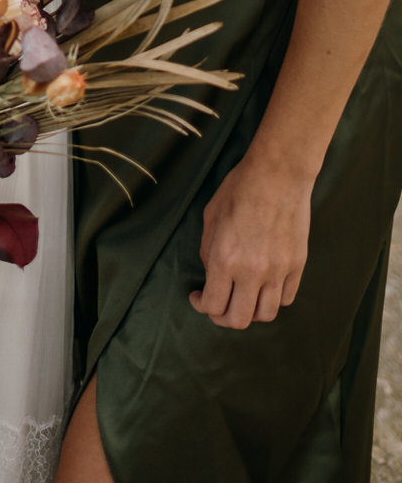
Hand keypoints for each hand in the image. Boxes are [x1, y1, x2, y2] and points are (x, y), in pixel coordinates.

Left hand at [189, 156, 310, 328]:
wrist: (277, 175)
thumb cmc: (239, 190)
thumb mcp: (211, 218)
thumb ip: (209, 251)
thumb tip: (212, 274)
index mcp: (225, 260)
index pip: (213, 305)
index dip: (201, 306)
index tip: (198, 297)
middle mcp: (252, 272)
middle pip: (239, 319)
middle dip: (223, 318)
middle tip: (218, 306)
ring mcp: (278, 271)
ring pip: (265, 315)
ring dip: (250, 312)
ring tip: (242, 299)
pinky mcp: (297, 266)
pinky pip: (285, 298)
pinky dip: (272, 299)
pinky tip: (263, 287)